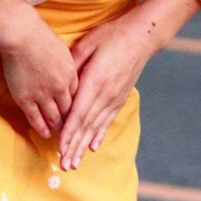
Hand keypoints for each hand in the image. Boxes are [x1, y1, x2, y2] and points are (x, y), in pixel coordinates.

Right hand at [0, 0, 77, 139]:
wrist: (23, 37)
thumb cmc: (42, 38)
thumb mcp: (64, 51)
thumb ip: (68, 65)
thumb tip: (69, 73)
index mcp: (71, 75)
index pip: (78, 98)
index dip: (79, 109)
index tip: (80, 116)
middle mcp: (60, 89)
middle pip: (69, 111)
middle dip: (72, 123)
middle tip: (74, 133)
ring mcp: (43, 95)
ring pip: (54, 117)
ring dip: (58, 128)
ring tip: (61, 137)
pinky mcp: (26, 99)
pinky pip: (35, 118)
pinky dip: (41, 127)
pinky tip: (45, 135)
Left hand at [57, 13, 155, 169]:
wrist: (142, 36)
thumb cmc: (111, 35)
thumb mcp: (88, 43)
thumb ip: (72, 64)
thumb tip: (59, 82)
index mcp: (96, 80)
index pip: (79, 112)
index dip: (69, 132)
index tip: (59, 147)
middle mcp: (107, 94)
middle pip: (87, 125)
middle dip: (74, 146)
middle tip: (63, 165)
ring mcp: (115, 98)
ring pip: (96, 127)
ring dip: (83, 146)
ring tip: (74, 163)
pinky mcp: (120, 98)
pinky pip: (107, 121)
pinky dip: (99, 135)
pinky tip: (92, 148)